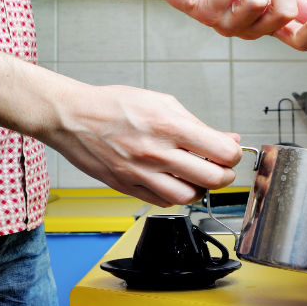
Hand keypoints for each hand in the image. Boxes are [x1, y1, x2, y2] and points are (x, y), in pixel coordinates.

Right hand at [45, 84, 241, 206]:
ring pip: (188, 197)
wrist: (72, 118)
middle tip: (219, 168)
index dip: (233, 154)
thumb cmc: (115, 106)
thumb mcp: (162, 103)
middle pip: (211, 179)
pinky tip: (173, 181)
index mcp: (169, 126)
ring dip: (199, 189)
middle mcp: (156, 153)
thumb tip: (228, 139)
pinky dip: (175, 195)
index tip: (230, 152)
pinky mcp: (128, 187)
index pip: (221, 152)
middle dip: (224, 175)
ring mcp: (141, 174)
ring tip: (195, 176)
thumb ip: (198, 125)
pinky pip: (163, 202)